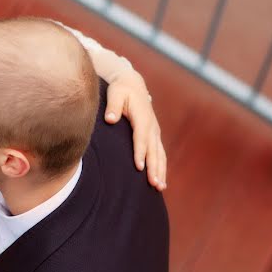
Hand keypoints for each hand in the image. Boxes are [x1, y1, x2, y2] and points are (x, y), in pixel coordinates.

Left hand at [104, 70, 166, 190]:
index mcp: (142, 117)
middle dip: (154, 168)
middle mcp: (152, 126)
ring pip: (159, 154)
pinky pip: (160, 154)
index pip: (141, 137)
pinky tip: (160, 182)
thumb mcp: (115, 94)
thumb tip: (110, 119)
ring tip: (159, 187)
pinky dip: (161, 167)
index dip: (140, 152)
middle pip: (153, 150)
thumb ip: (113, 106)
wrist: (132, 84)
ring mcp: (155, 132)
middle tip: (154, 184)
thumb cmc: (120, 90)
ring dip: (160, 171)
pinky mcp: (154, 136)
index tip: (139, 167)